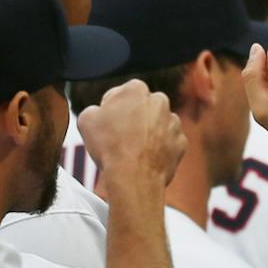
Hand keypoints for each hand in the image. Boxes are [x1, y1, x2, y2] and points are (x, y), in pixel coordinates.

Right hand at [78, 80, 184, 197]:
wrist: (133, 177)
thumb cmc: (108, 146)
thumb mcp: (86, 119)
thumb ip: (95, 109)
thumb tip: (99, 112)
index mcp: (136, 89)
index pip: (121, 94)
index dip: (111, 110)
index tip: (107, 124)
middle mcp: (160, 101)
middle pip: (143, 108)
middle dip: (134, 119)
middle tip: (119, 137)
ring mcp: (174, 122)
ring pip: (158, 125)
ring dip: (148, 134)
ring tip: (133, 152)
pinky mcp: (181, 142)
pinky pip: (168, 143)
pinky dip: (159, 150)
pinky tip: (146, 159)